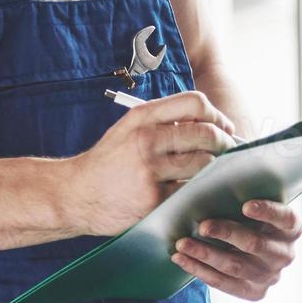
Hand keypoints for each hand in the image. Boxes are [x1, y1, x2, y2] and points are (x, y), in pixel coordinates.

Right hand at [62, 91, 236, 235]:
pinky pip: (192, 190)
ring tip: (210, 171)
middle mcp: (146, 140)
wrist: (74, 195)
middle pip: (206, 134)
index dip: (217, 115)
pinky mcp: (154, 200)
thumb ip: (164, 122)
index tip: (223, 127)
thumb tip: (212, 123)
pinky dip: (199, 190)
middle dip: (225, 143)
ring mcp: (150, 171)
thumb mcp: (129, 129)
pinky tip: (195, 190)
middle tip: (227, 151)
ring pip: (205, 164)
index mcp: (142, 117)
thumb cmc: (109, 162)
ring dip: (214, 168)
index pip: (195, 103)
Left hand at [172, 200, 301, 299]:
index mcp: (291, 228)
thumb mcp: (253, 207)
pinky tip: (181, 259)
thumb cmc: (247, 220)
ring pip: (235, 266)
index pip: (284, 218)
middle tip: (202, 226)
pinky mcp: (255, 292)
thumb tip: (207, 181)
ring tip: (182, 244)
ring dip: (205, 254)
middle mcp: (285, 254)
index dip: (267, 212)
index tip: (245, 206)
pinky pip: (223, 283)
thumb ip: (240, 197)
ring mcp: (271, 276)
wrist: (252, 253)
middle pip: (255, 244)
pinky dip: (199, 270)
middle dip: (226, 233)